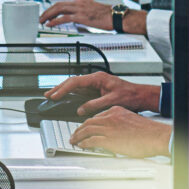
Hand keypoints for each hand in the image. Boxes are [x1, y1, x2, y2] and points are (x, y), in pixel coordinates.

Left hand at [39, 0, 114, 31]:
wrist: (117, 16)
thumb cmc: (108, 15)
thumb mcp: (93, 11)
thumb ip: (83, 13)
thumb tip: (76, 20)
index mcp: (82, 1)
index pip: (64, 3)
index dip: (54, 8)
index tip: (49, 13)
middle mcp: (79, 3)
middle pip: (58, 4)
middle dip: (47, 10)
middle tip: (41, 17)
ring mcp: (80, 9)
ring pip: (59, 9)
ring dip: (48, 15)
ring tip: (42, 21)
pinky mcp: (82, 17)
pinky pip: (64, 18)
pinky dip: (55, 21)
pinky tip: (50, 24)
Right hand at [43, 71, 160, 115]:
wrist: (140, 96)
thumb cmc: (130, 95)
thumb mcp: (112, 101)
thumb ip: (95, 105)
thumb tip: (81, 109)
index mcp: (98, 78)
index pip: (75, 82)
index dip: (63, 89)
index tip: (54, 96)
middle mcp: (95, 79)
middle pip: (72, 82)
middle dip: (59, 88)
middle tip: (47, 95)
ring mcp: (95, 84)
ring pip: (75, 86)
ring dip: (63, 90)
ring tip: (52, 96)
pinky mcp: (96, 90)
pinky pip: (80, 91)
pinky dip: (71, 94)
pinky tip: (65, 98)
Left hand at [69, 108, 172, 158]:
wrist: (155, 136)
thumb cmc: (148, 132)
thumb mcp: (131, 121)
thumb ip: (120, 124)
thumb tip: (114, 133)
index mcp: (116, 110)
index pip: (97, 116)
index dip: (88, 123)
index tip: (85, 127)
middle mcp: (110, 117)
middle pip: (89, 122)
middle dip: (79, 129)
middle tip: (75, 134)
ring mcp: (108, 128)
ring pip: (86, 130)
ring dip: (78, 136)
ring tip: (74, 141)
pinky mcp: (109, 140)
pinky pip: (91, 140)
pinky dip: (84, 143)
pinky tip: (81, 145)